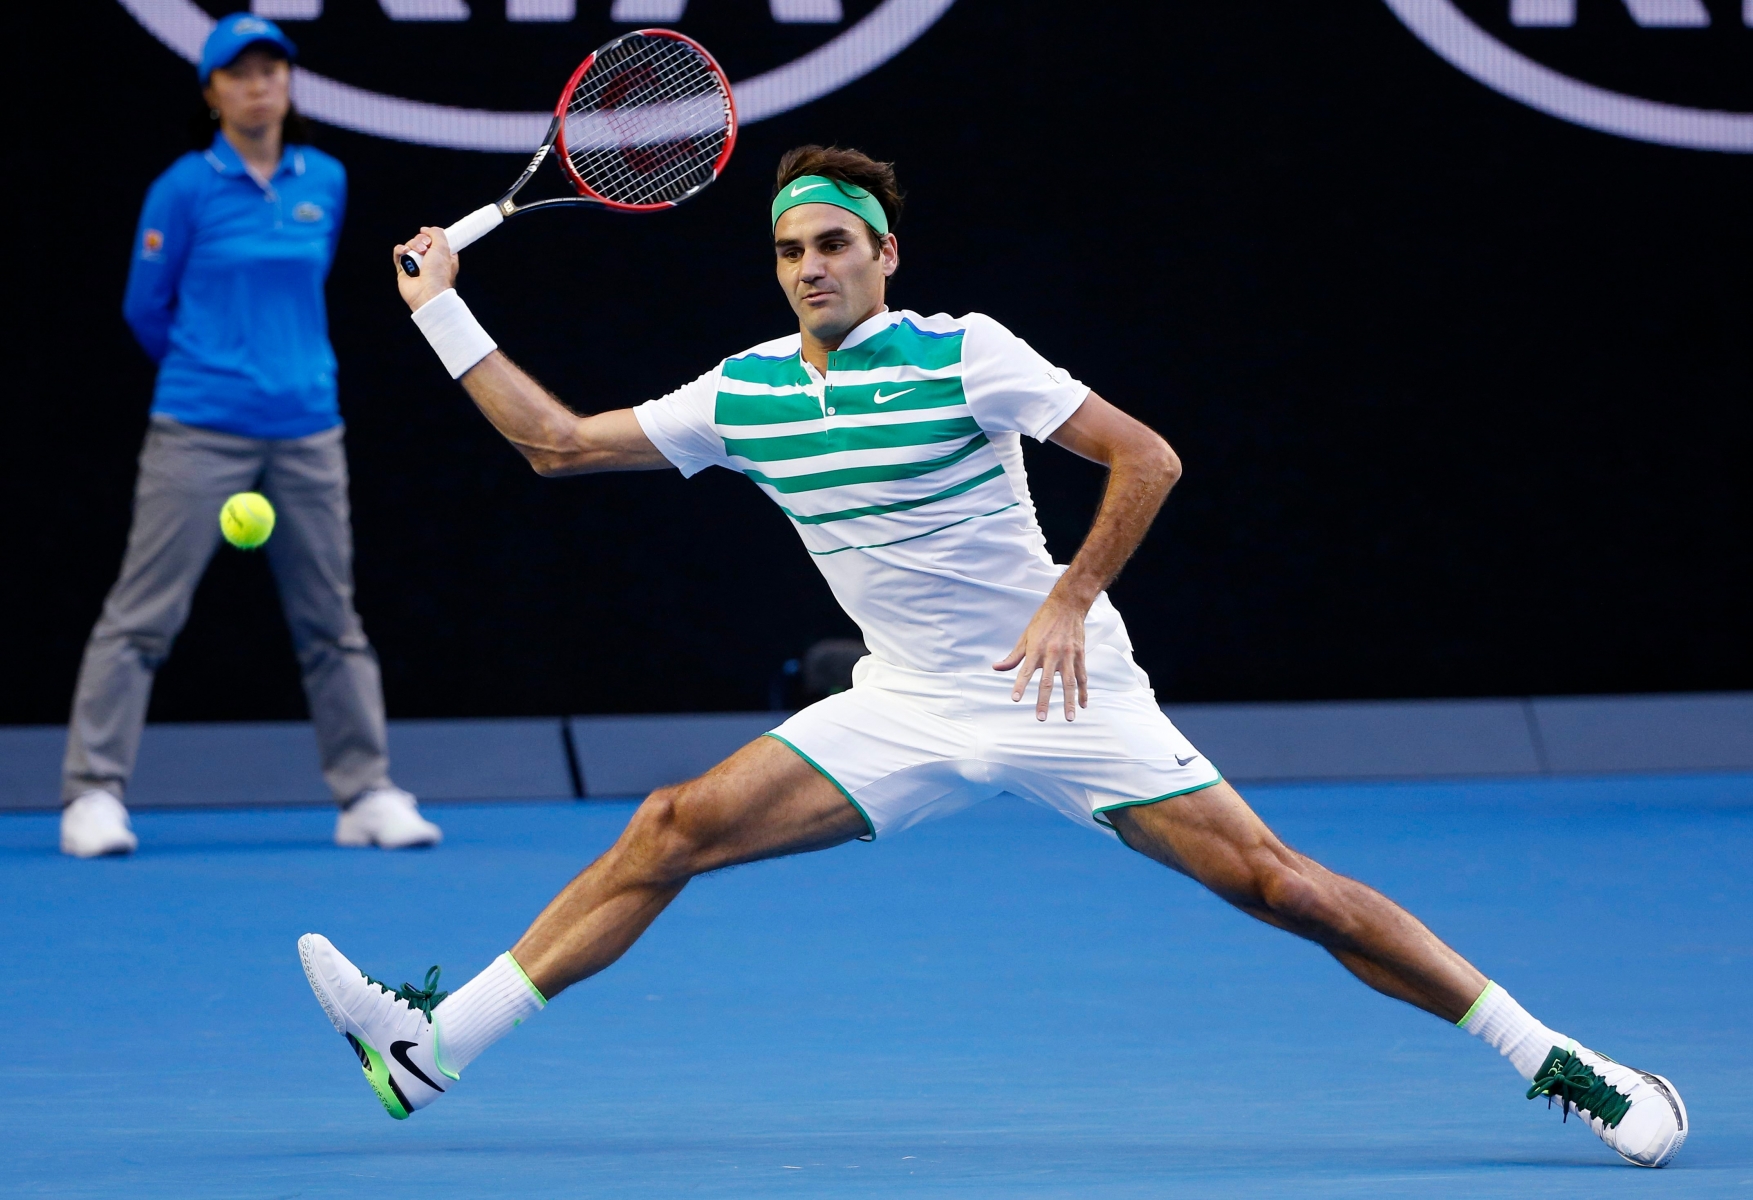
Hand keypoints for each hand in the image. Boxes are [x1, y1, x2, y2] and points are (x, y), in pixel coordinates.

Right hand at [392, 226, 458, 312]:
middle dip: (421, 240)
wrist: (427, 292)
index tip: (430, 236)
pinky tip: (404, 252)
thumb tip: (426, 229)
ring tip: (417, 253)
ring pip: (410, 246)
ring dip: (412, 245)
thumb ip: (437, 234)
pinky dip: (400, 250)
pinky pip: (399, 254)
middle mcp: (430, 262)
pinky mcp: (403, 270)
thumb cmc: (438, 274)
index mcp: (443, 258)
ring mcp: (416, 265)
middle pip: (421, 241)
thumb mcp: (444, 248)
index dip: (432, 236)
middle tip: (425, 247)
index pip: (436, 241)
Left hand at [994, 594, 1088, 721]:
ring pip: (1069, 683)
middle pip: (1048, 681)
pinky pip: (1082, 677)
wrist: (1067, 605)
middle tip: (1041, 717)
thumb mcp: (1025, 636)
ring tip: (1068, 718)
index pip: (1025, 671)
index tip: (1015, 699)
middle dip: (1044, 701)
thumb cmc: (1043, 621)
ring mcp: (1068, 655)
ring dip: (1069, 702)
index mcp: (1036, 649)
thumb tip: (996, 668)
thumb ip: (1013, 656)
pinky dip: (1083, 692)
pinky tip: (1082, 705)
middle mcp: (1052, 653)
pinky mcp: (1080, 655)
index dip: (1020, 685)